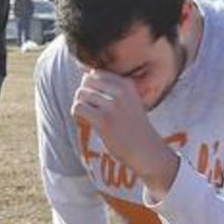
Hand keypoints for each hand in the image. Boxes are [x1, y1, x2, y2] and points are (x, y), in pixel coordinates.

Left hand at [72, 70, 177, 196]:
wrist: (147, 151)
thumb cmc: (135, 127)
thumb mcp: (130, 101)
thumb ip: (113, 87)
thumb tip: (86, 72)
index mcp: (127, 85)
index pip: (97, 73)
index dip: (92, 86)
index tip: (97, 100)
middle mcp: (121, 92)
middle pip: (87, 81)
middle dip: (85, 93)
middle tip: (90, 108)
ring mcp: (112, 106)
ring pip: (81, 93)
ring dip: (81, 104)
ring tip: (89, 116)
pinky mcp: (103, 120)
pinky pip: (78, 107)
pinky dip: (76, 114)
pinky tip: (85, 121)